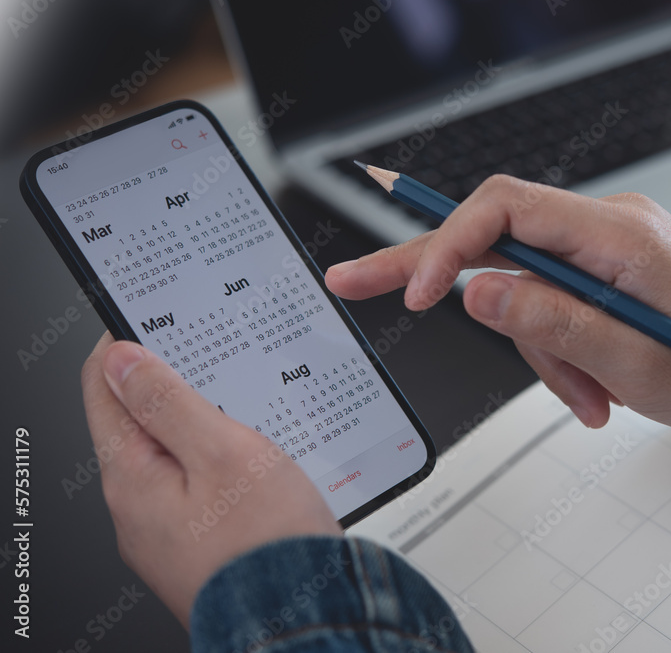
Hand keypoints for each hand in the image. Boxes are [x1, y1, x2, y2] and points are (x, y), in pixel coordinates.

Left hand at [81, 333, 341, 628]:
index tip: (152, 314)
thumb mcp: (222, 452)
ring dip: (200, 419)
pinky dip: (219, 456)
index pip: (103, 389)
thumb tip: (124, 359)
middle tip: (209, 350)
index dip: (124, 343)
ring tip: (241, 398)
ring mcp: (168, 529)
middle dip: (169, 380)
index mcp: (131, 478)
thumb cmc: (266, 545)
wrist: (304, 618)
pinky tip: (255, 452)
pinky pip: (198, 484)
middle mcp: (138, 508)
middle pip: (136, 420)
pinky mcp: (201, 541)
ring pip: (172, 453)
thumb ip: (168, 402)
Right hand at [326, 175, 670, 437]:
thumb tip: (477, 293)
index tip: (418, 294)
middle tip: (357, 282)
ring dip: (544, 355)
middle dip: (433, 272)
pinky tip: (597, 391)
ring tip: (591, 402)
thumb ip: (552, 322)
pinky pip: (555, 308)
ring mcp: (606, 251)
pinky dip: (563, 354)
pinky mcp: (608, 275)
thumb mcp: (635, 360)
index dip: (449, 244)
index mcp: (618, 233)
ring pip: (526, 294)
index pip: (506, 207)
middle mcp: (607, 228)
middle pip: (495, 238)